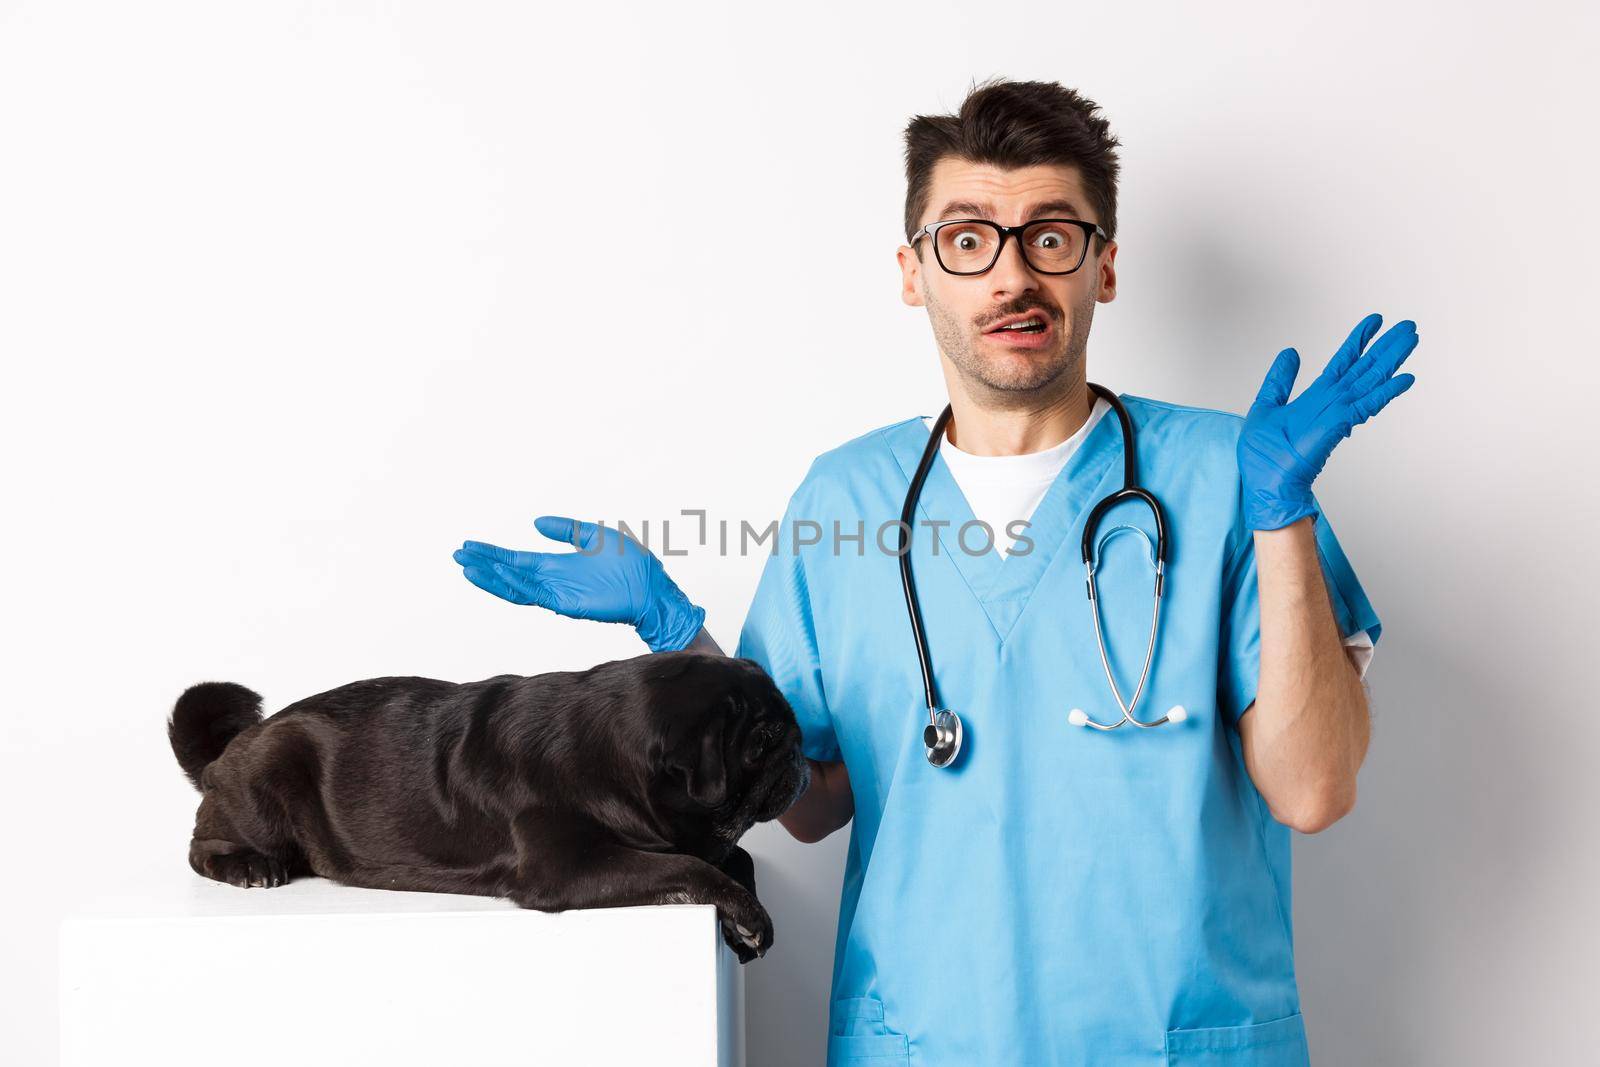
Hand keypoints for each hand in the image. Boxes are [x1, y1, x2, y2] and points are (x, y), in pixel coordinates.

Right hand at [451, 515, 706, 652]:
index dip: (493, 554)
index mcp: (556, 566)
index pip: (517, 561)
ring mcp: (558, 594)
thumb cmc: (630, 565)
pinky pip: (537, 594)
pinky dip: (517, 583)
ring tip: (469, 567)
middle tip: (458, 555)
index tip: (470, 546)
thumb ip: (565, 529)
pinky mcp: (568, 603)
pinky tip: (501, 572)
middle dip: (484, 565)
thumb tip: (535, 523)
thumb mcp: (593, 536)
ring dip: (492, 577)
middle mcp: (552, 581)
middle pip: (509, 574)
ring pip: (516, 587)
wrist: (651, 588)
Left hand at [1238, 312, 1418, 530]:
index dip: (1358, 340)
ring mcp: (1336, 414)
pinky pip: (1365, 406)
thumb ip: (1279, 380)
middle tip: (1408, 326)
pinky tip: (1405, 378)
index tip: (1375, 321)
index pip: (1342, 362)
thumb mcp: (1265, 406)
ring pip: (1369, 380)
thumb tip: (1290, 352)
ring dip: (1391, 359)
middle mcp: (1331, 403)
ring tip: (1411, 338)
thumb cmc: (1265, 457)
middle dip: (1385, 346)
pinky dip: (1385, 392)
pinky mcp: (1336, 426)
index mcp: (1316, 397)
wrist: (1266, 485)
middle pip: (1364, 368)